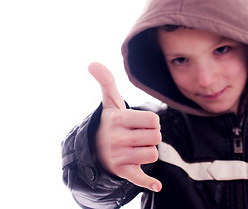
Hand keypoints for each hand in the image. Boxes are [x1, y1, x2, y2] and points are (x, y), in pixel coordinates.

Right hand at [88, 62, 161, 191]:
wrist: (95, 148)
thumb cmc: (110, 122)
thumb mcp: (109, 102)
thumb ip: (106, 81)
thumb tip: (91, 62)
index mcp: (118, 120)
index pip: (154, 120)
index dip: (151, 122)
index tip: (140, 123)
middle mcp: (117, 138)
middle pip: (156, 137)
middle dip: (151, 136)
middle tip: (138, 136)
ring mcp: (119, 156)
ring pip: (153, 154)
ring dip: (148, 151)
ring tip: (136, 148)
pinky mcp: (122, 171)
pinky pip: (138, 178)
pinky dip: (147, 182)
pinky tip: (156, 185)